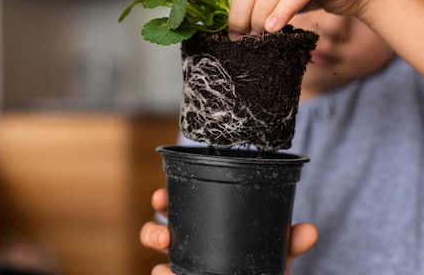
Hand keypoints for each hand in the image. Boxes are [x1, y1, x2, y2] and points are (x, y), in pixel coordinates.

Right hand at [140, 188, 317, 274]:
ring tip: (162, 272)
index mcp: (202, 230)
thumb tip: (310, 230)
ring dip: (159, 266)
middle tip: (162, 237)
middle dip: (153, 233)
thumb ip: (288, 243)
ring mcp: (183, 270)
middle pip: (158, 236)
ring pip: (158, 266)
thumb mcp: (274, 254)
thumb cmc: (261, 268)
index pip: (176, 210)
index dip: (163, 201)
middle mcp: (187, 250)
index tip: (158, 197)